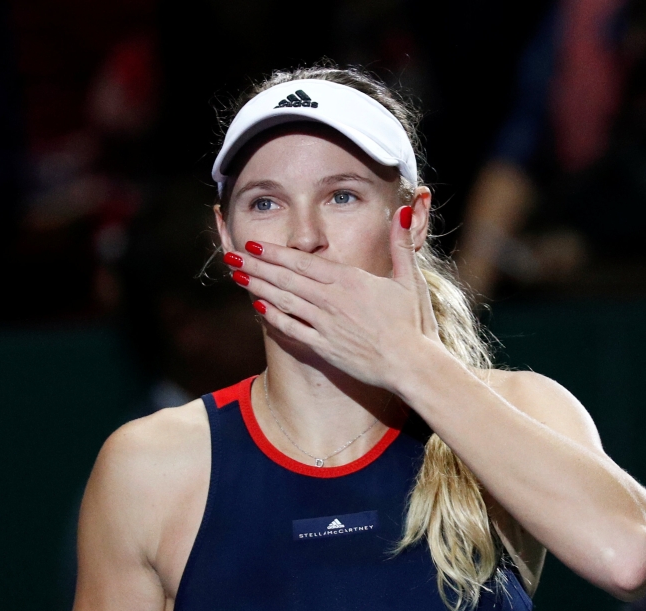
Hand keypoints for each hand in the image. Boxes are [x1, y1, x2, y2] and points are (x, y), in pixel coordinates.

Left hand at [224, 205, 442, 389]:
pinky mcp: (323, 347)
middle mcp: (332, 300)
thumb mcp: (410, 279)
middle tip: (232, 255)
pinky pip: (291, 329)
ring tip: (238, 275)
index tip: (254, 244)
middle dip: (256, 265)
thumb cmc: (413, 322)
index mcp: (349, 280)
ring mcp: (325, 325)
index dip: (275, 252)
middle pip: (286, 278)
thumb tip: (404, 209)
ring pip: (284, 301)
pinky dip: (273, 317)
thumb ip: (401, 243)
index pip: (303, 262)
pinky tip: (258, 307)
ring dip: (258, 286)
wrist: (410, 364)